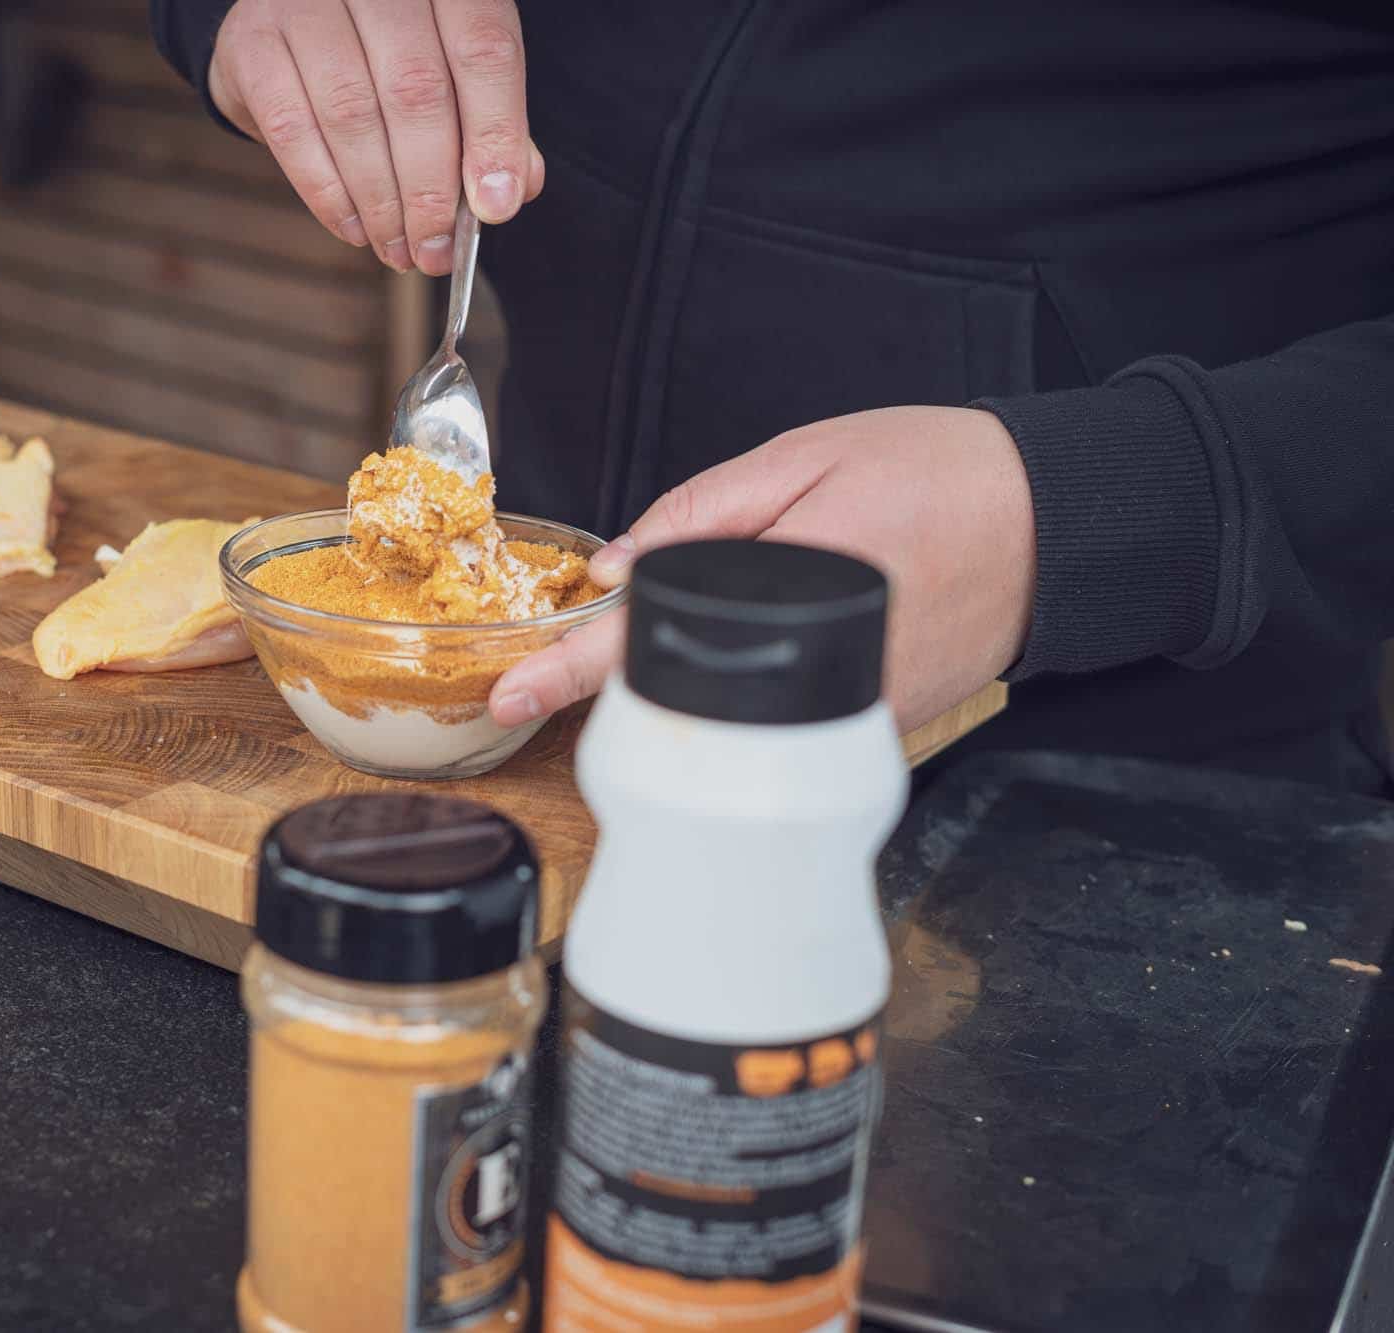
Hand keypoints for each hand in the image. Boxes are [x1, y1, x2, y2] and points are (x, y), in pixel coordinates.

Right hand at [207, 0, 544, 274]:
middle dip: (430, 188)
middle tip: (436, 251)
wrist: (294, 20)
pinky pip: (293, 130)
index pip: (482, 48)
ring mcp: (305, 0)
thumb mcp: (453, 70)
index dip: (494, 133)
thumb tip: (511, 191)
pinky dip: (328, 194)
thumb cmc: (389, 52)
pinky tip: (353, 228)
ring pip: (353, 115)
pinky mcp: (252, 41)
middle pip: (415, 89)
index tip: (495, 209)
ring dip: (380, 202)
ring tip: (398, 250)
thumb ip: (490, 121)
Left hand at [490, 406, 1037, 733]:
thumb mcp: (808, 459)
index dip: (573, 673)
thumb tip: (615, 567)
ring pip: (733, 731)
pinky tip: (736, 669)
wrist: (1056, 525)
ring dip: (678, 705)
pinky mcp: (877, 731)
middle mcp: (823, 671)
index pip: (657, 642)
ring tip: (657, 663)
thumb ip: (704, 512)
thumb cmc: (937, 475)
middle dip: (616, 697)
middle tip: (561, 679)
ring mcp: (854, 714)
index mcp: (793, 587)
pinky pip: (785, 731)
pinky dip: (742, 706)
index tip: (513, 695)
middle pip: (686, 707)